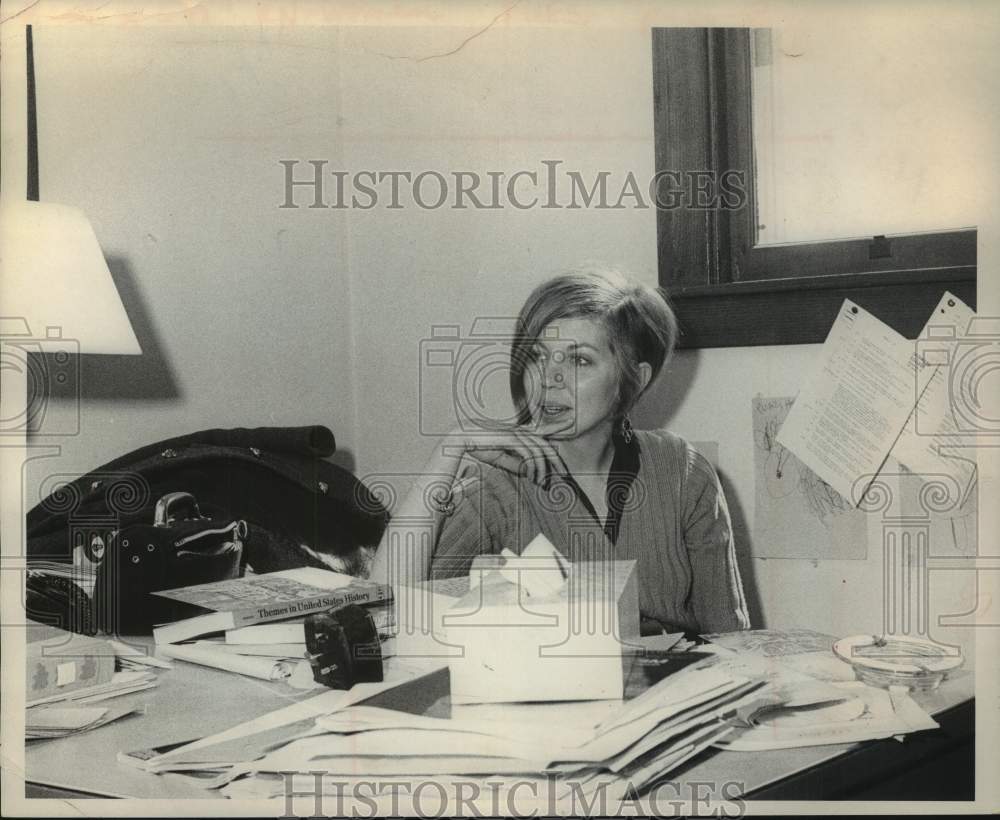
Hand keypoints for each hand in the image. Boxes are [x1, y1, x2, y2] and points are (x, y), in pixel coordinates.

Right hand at [434, 425, 567, 486]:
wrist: (460, 439)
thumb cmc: (478, 446)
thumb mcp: (500, 458)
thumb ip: (515, 463)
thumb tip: (529, 472)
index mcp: (518, 432)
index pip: (541, 440)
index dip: (552, 448)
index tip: (559, 462)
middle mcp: (519, 431)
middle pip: (545, 444)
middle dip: (556, 460)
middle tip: (564, 475)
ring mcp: (515, 432)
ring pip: (539, 450)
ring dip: (543, 468)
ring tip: (542, 483)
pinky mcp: (510, 437)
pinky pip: (528, 453)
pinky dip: (533, 466)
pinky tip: (532, 477)